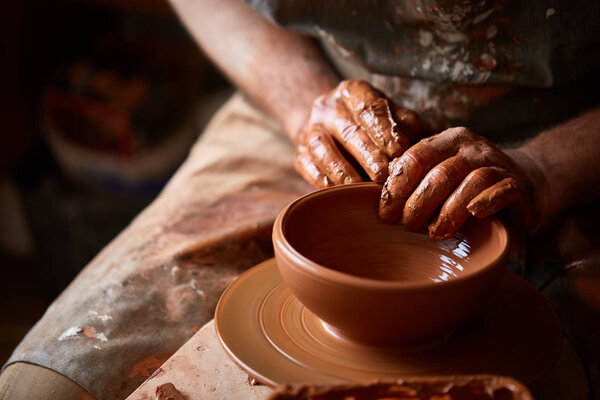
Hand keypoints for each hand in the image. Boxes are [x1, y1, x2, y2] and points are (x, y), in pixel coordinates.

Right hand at [294, 80, 419, 187]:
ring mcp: (310, 131)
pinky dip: (324, 182)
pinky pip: (310, 169)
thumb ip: (404, 124)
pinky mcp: (299, 155)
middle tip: (384, 175)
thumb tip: (412, 145)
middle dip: (368, 155)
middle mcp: (327, 107)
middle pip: (348, 131)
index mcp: (352, 92)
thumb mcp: (388, 113)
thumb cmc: (368, 123)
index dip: (384, 130)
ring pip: (323, 150)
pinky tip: (340, 193)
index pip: (368, 108)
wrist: (326, 126)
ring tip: (360, 188)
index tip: (399, 150)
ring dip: (343, 171)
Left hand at [378, 127, 538, 239]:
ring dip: (448, 211)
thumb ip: (414, 178)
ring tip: (435, 233)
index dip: (397, 186)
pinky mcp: (518, 185)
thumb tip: (381, 194)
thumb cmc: (466, 183)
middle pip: (439, 173)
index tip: (385, 212)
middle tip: (407, 226)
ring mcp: (497, 164)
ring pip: (469, 182)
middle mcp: (471, 147)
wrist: (523, 180)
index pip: (416, 157)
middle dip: (418, 203)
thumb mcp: (438, 173)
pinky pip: (503, 190)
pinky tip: (474, 215)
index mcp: (446, 141)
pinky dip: (487, 202)